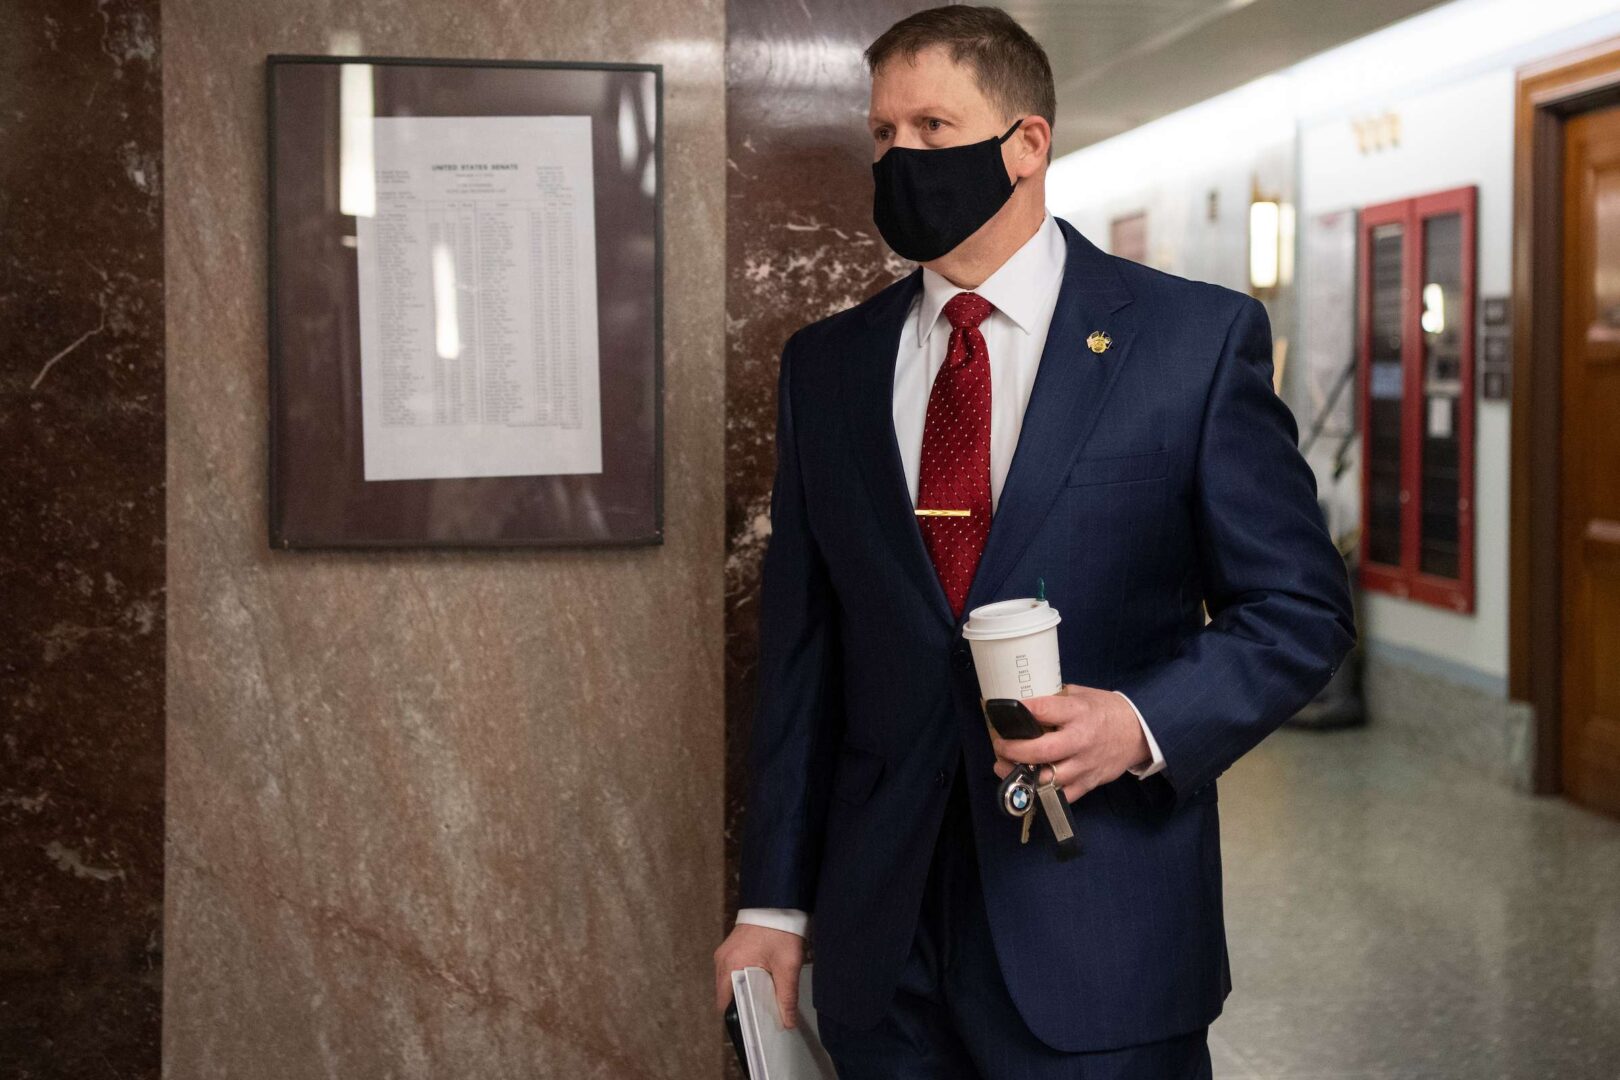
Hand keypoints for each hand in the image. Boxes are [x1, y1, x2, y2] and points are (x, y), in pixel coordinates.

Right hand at [713, 922, 805, 1028]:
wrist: (778, 902)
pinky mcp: (731, 948)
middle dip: (743, 1005)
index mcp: (731, 965)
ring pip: (729, 983)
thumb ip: (786, 996)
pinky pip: (732, 971)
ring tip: (762, 998)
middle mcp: (722, 960)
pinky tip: (760, 981)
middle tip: (761, 1014)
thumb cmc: (780, 930)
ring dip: (743, 991)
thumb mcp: (787, 966)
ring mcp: (725, 953)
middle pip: (727, 994)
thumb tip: (787, 1022)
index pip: (725, 1003)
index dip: (737, 1016)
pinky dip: (743, 979)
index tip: (751, 1026)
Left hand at [989, 684, 1149, 802]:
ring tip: (1004, 767)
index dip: (1019, 711)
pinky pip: (1062, 795)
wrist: (1138, 732)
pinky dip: (1041, 793)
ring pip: (1048, 778)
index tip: (1001, 712)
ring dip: (1021, 775)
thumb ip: (1055, 699)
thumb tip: (1025, 703)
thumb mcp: (1082, 695)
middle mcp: (1080, 740)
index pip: (1043, 710)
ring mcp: (1084, 764)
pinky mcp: (1088, 782)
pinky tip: (1026, 785)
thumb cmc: (1106, 711)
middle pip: (1041, 751)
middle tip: (1000, 746)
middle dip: (1013, 750)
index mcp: (1077, 712)